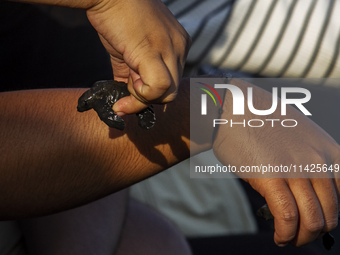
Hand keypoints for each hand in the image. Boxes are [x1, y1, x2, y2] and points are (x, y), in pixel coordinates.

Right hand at [86, 0, 190, 113]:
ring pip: (167, 93)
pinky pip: (157, 87)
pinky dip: (141, 94)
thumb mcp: (130, 50)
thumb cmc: (116, 18)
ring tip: (127, 80)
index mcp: (177, 44)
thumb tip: (126, 98)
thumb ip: (133, 74)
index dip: (151, 92)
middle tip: (126, 89)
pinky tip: (128, 82)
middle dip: (146, 97)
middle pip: (171, 91)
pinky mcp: (154, 51)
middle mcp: (179, 46)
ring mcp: (170, 48)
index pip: (172, 82)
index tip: (130, 89)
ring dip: (142, 96)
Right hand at [213, 79, 339, 246]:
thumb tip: (306, 187)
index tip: (315, 218)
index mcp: (327, 149)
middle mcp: (318, 161)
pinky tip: (279, 237)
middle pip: (331, 212)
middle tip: (301, 235)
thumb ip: (309, 158)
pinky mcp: (272, 177)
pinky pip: (287, 217)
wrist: (234, 108)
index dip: (329, 213)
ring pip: (312, 220)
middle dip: (317, 232)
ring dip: (302, 238)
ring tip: (289, 239)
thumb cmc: (260, 122)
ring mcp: (296, 169)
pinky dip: (286, 234)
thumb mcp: (297, 133)